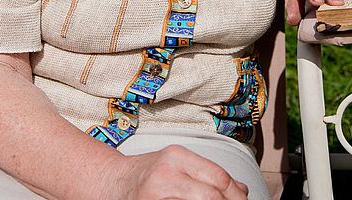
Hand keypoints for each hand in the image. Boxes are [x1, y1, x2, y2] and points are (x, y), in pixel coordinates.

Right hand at [106, 144, 248, 199]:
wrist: (110, 182)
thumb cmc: (147, 174)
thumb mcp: (178, 164)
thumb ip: (207, 174)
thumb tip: (241, 189)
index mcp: (177, 156)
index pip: (218, 177)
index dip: (235, 195)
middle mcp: (166, 173)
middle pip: (211, 195)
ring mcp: (155, 194)